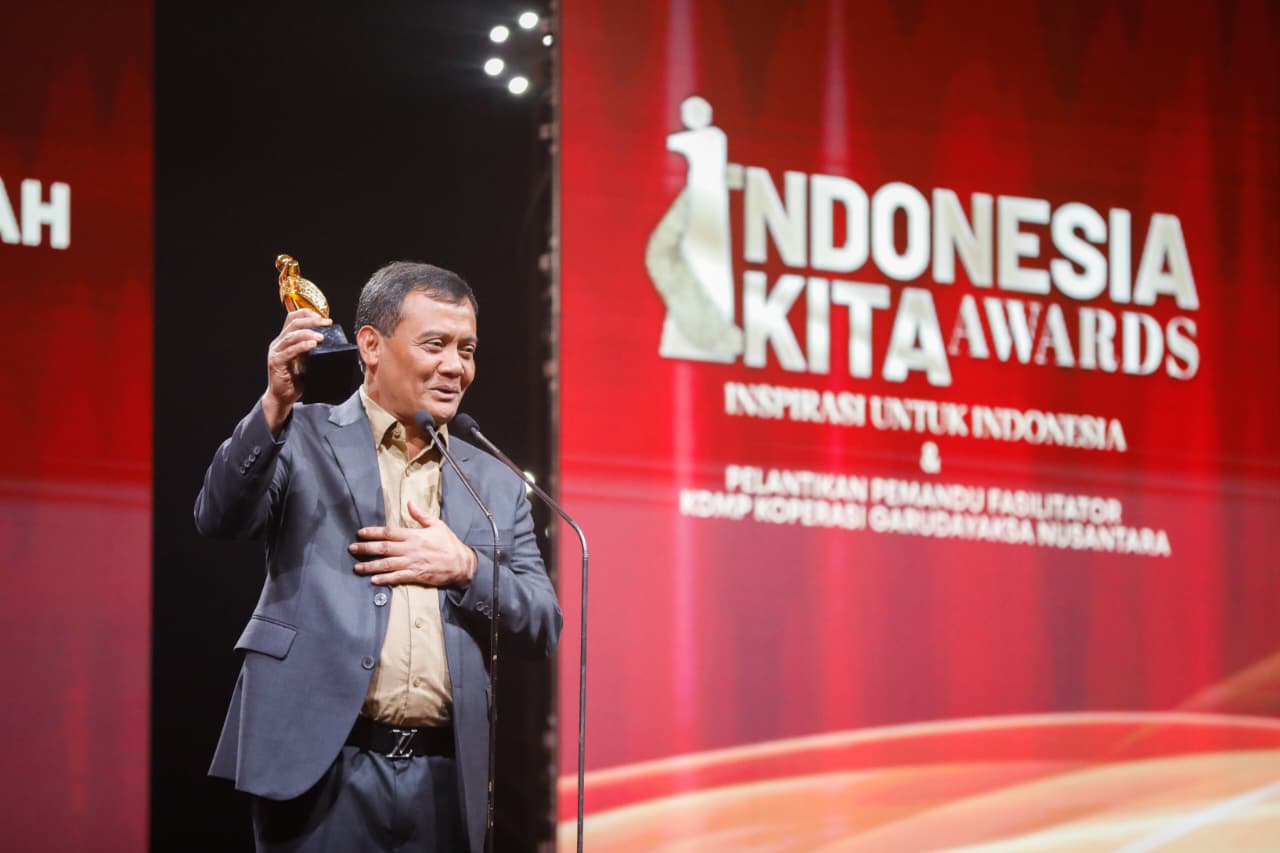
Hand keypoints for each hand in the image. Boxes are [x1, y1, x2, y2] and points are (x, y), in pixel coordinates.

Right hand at [263, 309, 330, 433]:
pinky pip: (290, 351)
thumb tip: (328, 341)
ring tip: (322, 336)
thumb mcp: (306, 360)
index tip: (323, 316)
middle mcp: (278, 343)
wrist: (282, 397)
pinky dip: (302, 346)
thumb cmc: (295, 380)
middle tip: (327, 323)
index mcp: (285, 340)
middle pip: (294, 323)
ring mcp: (276, 352)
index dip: (307, 313)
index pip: (293, 318)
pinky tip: (313, 345)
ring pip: (291, 335)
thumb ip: (311, 349)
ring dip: (308, 333)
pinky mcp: (277, 363)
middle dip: (312, 320)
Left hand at [349, 500, 476, 587]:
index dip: (373, 532)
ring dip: (370, 566)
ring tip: (357, 567)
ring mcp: (412, 563)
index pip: (388, 532)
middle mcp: (410, 549)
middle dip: (365, 548)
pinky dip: (384, 579)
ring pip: (386, 564)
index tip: (360, 533)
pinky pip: (397, 578)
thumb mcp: (437, 525)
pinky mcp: (415, 575)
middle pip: (383, 548)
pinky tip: (373, 581)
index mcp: (413, 535)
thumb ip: (420, 515)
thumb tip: (409, 503)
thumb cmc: (449, 544)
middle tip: (352, 549)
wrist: (461, 563)